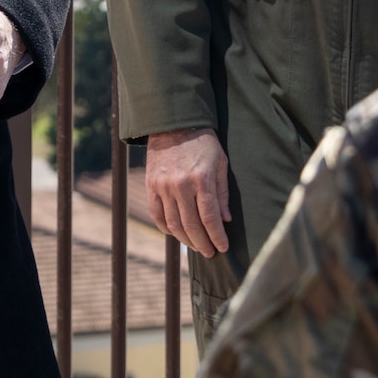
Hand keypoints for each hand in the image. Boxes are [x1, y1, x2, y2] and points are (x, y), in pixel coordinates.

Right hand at [146, 127, 231, 257]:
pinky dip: (166, 228)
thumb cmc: (202, 143)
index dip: (217, 237)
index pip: (210, 218)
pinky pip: (157, 215)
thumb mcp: (220, 163)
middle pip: (192, 225)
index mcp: (202, 179)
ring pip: (173, 224)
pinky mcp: (151, 185)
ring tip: (195, 245)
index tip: (222, 248)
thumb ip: (222, 193)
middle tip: (210, 252)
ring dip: (185, 240)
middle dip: (202, 243)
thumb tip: (225, 220)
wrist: (173, 125)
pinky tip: (176, 233)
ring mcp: (163, 186)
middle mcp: (181, 185)